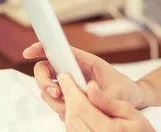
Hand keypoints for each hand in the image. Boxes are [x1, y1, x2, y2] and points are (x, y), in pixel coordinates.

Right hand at [23, 42, 144, 119]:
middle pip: (45, 70)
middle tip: (56, 92)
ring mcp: (70, 85)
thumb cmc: (125, 91)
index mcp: (85, 62)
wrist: (132, 100)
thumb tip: (84, 92)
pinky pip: (56, 103)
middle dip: (44, 81)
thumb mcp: (115, 92)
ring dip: (53, 99)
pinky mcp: (70, 97)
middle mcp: (75, 71)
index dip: (42, 49)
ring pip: (48, 90)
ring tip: (71, 105)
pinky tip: (76, 111)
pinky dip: (61, 109)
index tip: (28, 52)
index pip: (59, 51)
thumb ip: (98, 94)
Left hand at [58, 73, 155, 131]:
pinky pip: (72, 131)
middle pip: (73, 115)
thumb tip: (90, 87)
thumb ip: (107, 100)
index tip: (66, 75)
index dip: (71, 89)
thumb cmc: (139, 128)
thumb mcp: (129, 110)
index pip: (82, 106)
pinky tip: (75, 107)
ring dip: (68, 106)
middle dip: (68, 96)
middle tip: (66, 80)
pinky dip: (71, 117)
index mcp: (107, 129)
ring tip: (71, 92)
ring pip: (69, 124)